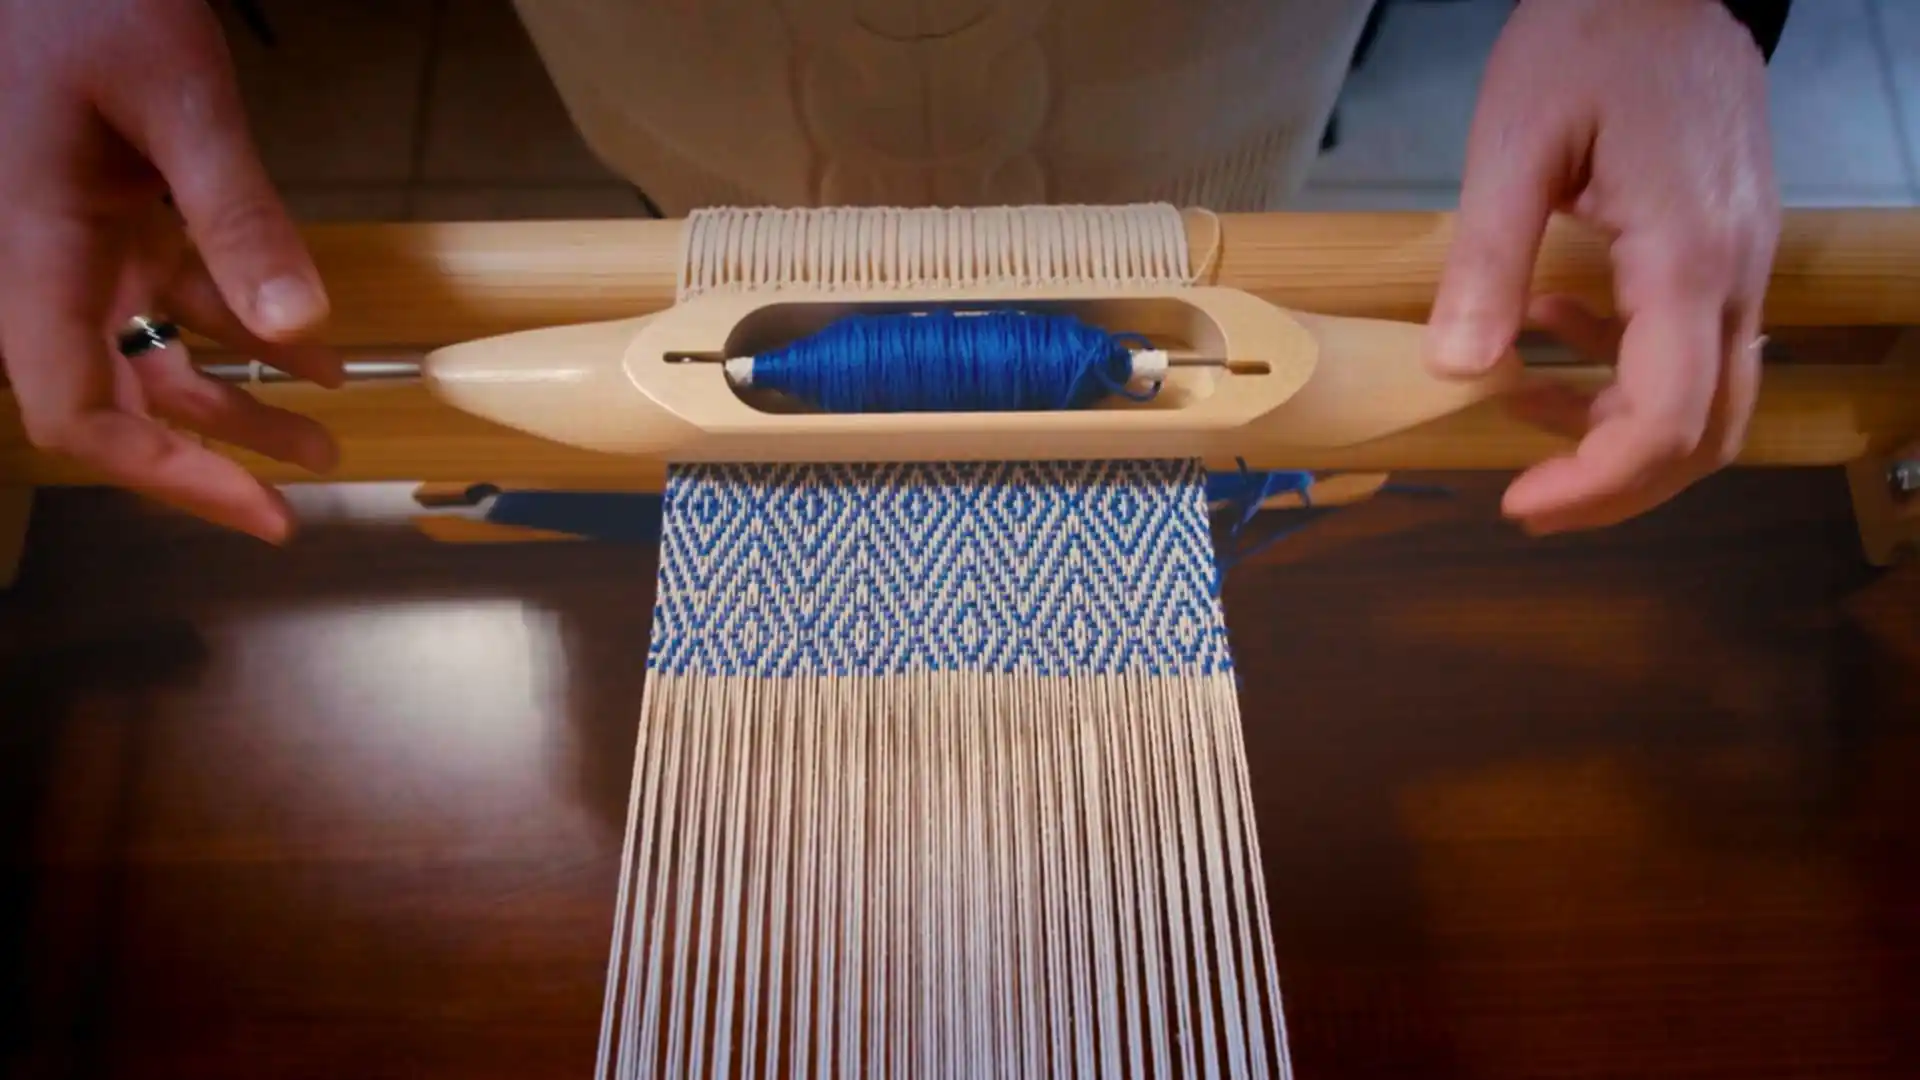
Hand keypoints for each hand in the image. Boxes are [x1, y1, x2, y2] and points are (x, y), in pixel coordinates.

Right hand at [0, 0, 340, 542]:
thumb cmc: (85, 0)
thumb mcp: (180, 100)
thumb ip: (237, 213)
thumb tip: (300, 327)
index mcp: (39, 252)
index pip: (76, 408)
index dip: (162, 476)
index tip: (255, 511)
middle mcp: (52, 263)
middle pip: (120, 398)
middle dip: (209, 456)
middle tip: (295, 500)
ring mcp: (83, 239)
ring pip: (155, 353)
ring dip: (238, 403)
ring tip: (320, 443)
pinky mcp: (115, 210)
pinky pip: (179, 293)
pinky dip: (246, 328)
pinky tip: (315, 358)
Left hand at [1426, 0, 1780, 534]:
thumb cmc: (1592, 42)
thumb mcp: (1514, 145)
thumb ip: (1486, 262)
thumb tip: (1455, 371)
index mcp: (1686, 261)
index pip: (1665, 421)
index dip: (1596, 485)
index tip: (1519, 503)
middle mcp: (1734, 276)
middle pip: (1703, 434)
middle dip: (1614, 485)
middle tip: (1527, 496)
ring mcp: (1740, 264)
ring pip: (1705, 398)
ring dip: (1614, 426)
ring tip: (1519, 400)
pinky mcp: (1725, 248)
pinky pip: (1696, 345)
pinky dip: (1623, 365)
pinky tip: (1550, 326)